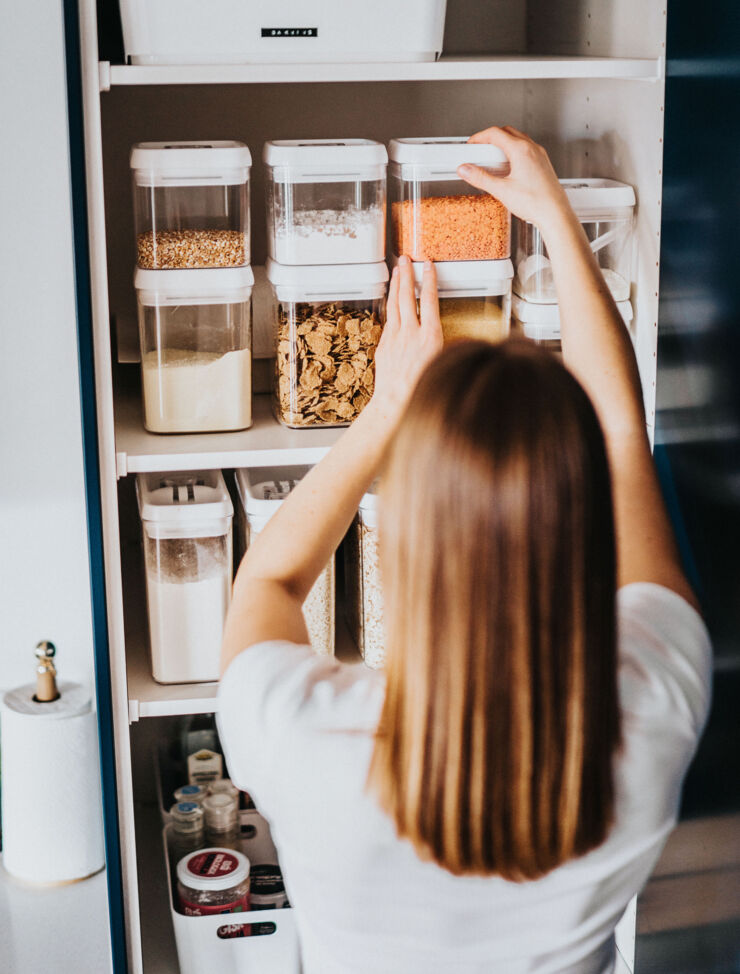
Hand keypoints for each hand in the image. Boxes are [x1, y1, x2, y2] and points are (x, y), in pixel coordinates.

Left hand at [371, 256, 442, 420]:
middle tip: (405, 259)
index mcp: (429, 336)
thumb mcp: (442, 363)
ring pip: (394, 305)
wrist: (396, 402)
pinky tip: (391, 300)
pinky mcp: (384, 345)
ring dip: (396, 285)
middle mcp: (410, 333)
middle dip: (406, 274)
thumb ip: (443, 345)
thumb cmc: (422, 388)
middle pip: (407, 296)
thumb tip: (450, 339)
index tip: (428, 265)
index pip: (429, 300)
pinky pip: (388, 320)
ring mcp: (395, 338)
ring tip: (397, 270)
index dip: (428, 280)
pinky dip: (390, 306)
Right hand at [457, 126, 573, 234]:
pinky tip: (508, 169)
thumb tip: (466, 170)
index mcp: (521, 150)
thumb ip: (481, 178)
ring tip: (492, 160)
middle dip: (491, 138)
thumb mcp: (502, 191)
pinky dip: (514, 153)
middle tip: (480, 150)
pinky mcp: (543, 165)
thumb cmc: (536, 203)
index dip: (480, 137)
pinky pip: (526, 150)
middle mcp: (532, 149)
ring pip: (518, 140)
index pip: (495, 133)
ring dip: (503, 145)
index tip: (472, 144)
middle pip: (507, 132)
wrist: (555, 215)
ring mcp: (539, 156)